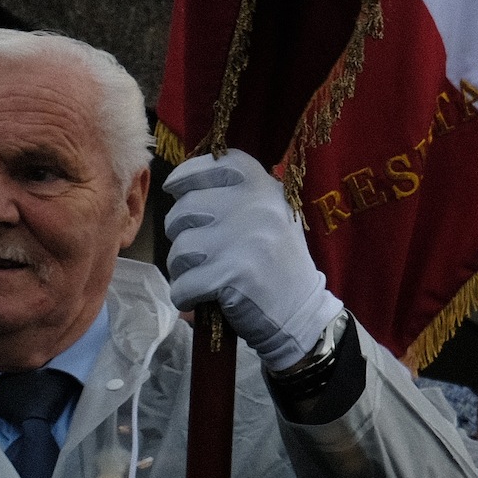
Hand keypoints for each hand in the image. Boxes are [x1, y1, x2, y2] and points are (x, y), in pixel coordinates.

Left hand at [163, 151, 346, 370]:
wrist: (301, 313)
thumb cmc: (276, 264)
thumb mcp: (269, 217)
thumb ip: (235, 196)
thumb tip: (180, 184)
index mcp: (264, 187)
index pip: (215, 164)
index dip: (188, 175)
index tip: (176, 190)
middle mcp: (256, 205)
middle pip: (184, 209)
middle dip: (180, 235)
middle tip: (197, 253)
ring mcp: (245, 239)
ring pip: (179, 248)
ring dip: (182, 269)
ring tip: (203, 278)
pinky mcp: (234, 273)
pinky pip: (184, 283)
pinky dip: (186, 296)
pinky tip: (201, 299)